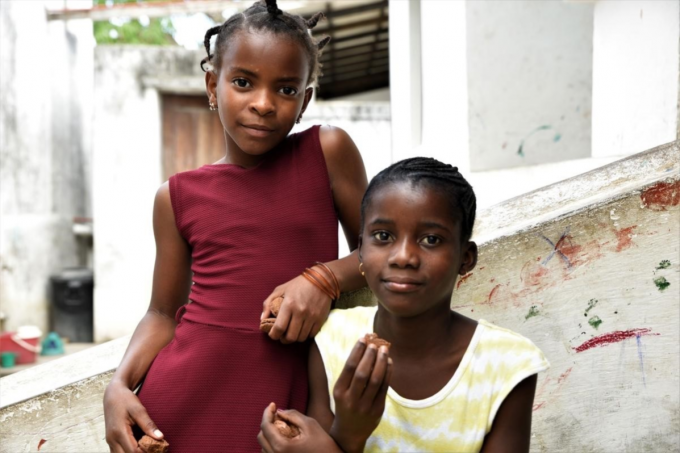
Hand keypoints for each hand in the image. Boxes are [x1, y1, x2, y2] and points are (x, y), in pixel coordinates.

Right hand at [104, 380, 163, 452]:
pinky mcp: (111, 440)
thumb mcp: (138, 410)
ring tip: (146, 446)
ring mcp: (110, 441)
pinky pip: (118, 452)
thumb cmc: (126, 400)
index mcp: (119, 432)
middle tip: (153, 448)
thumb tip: (160, 437)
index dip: (146, 452)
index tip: (157, 448)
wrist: (112, 394)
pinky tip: (139, 444)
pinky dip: (128, 451)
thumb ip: (148, 425)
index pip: (133, 451)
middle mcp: (112, 439)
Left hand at [258, 403, 341, 452]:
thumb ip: (293, 415)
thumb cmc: (323, 445)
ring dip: (269, 434)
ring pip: (264, 446)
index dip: (267, 412)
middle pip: (261, 437)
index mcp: (281, 447)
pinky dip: (273, 443)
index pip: (265, 426)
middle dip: (267, 423)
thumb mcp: (310, 425)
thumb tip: (279, 411)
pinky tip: (284, 437)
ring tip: (282, 426)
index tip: (273, 404)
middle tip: (278, 414)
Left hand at [262, 274, 331, 343]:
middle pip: (291, 337)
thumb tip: (262, 319)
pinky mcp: (321, 319)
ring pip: (301, 338)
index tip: (272, 335)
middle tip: (282, 336)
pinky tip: (302, 329)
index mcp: (289, 304)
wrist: (322, 279)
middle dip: (284, 340)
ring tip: (292, 332)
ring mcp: (312, 316)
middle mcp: (300, 312)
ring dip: (295, 338)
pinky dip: (305, 335)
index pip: (279, 327)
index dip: (274, 335)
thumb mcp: (280, 289)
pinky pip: (311, 335)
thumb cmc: (298, 284)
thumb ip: (268, 303)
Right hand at [330, 338, 392, 452]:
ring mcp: (365, 406)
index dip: (357, 351)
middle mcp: (351, 399)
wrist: (350, 431)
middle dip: (370, 355)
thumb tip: (366, 347)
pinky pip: (384, 388)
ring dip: (381, 362)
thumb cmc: (346, 404)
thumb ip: (351, 373)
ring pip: (375, 380)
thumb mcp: (341, 390)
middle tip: (375, 343)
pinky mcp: (377, 410)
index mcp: (339, 392)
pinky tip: (389, 362)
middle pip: (362, 373)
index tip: (363, 338)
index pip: (349, 367)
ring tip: (384, 349)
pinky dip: (388, 373)